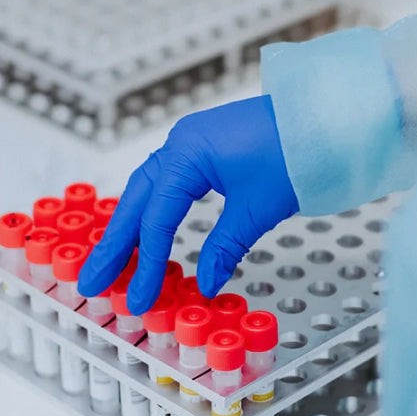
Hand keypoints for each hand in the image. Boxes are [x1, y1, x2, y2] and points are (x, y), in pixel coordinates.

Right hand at [78, 95, 298, 312]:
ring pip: (149, 190)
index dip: (146, 263)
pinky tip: (148, 229)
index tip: (138, 297)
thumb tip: (206, 284)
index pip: (157, 218)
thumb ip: (226, 247)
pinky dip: (155, 209)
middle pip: (137, 200)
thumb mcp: (257, 209)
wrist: (325, 118)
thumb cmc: (295, 153)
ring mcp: (192, 142)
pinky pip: (169, 182)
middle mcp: (181, 144)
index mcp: (186, 154)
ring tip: (114, 262)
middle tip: (91, 280)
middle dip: (115, 243)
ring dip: (132, 226)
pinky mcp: (207, 146)